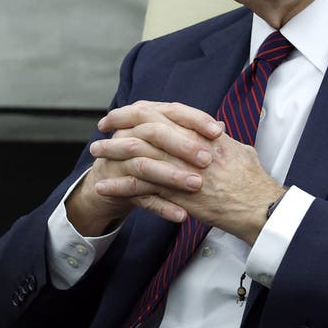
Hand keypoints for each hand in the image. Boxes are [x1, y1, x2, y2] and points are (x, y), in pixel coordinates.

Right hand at [65, 101, 222, 234]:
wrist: (106, 185)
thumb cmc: (143, 158)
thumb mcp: (164, 142)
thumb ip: (190, 133)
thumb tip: (221, 126)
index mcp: (145, 119)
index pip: (171, 111)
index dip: (195, 119)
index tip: (218, 132)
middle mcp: (129, 135)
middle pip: (155, 134)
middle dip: (182, 146)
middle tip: (207, 160)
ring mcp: (120, 161)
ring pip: (145, 165)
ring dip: (171, 175)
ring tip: (196, 185)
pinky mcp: (116, 187)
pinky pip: (139, 196)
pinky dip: (160, 206)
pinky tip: (181, 215)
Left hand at [91, 101, 284, 243]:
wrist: (260, 207)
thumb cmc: (253, 180)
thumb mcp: (237, 149)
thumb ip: (220, 138)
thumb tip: (213, 129)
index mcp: (202, 132)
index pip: (163, 112)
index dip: (138, 110)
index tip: (123, 112)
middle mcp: (189, 146)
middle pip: (144, 128)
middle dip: (119, 127)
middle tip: (101, 129)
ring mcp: (181, 170)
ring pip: (137, 155)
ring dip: (113, 154)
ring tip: (96, 154)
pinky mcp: (176, 195)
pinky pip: (141, 188)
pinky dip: (120, 186)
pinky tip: (104, 186)